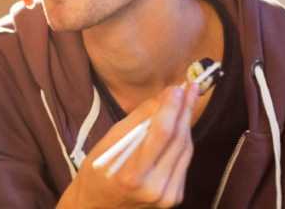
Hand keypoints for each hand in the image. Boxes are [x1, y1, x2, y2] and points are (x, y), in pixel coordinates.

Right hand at [58, 83, 199, 207]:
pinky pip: (183, 162)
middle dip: (184, 111)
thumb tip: (160, 99)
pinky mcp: (175, 197)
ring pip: (185, 150)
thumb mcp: (106, 145)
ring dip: (186, 123)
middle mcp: (155, 187)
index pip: (161, 134)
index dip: (171, 108)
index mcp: (132, 175)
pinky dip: (182, 141)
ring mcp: (168, 195)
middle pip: (178, 141)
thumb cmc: (95, 175)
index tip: (176, 87)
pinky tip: (180, 125)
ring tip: (187, 100)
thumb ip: (135, 123)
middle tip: (190, 86)